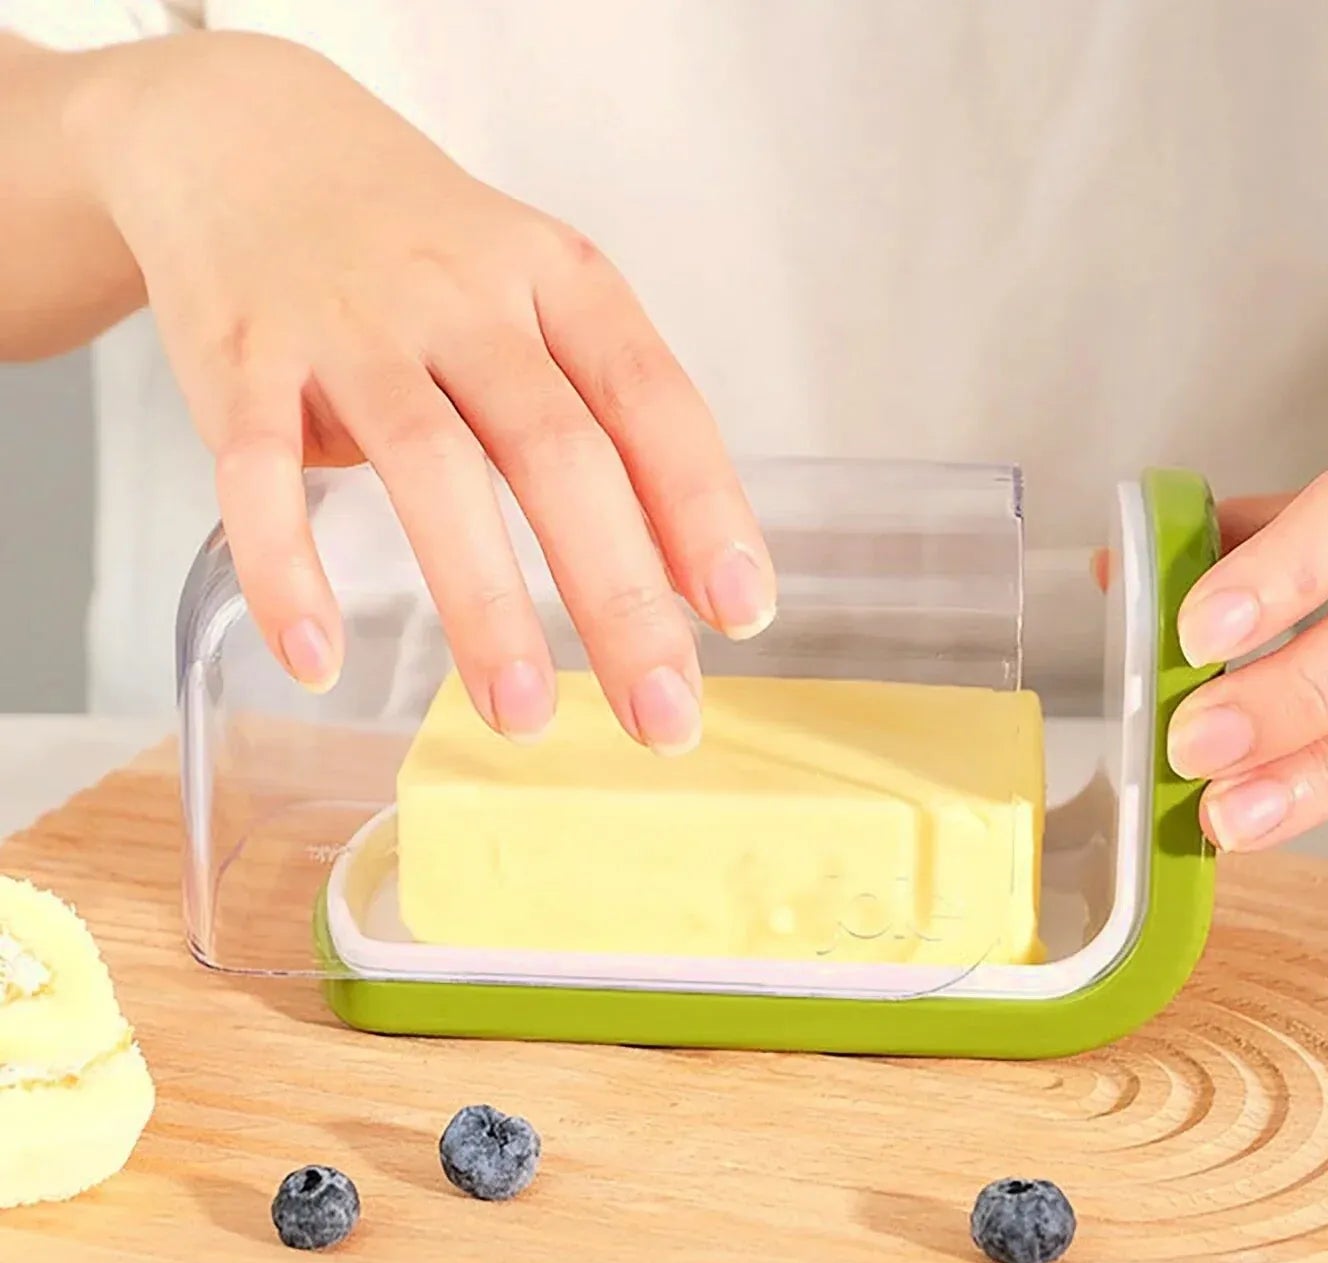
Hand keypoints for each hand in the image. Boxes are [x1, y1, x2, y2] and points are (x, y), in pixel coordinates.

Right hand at [83, 32, 773, 751]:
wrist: (245, 134)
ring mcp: (348, 323)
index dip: (703, 511)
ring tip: (522, 715)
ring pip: (429, 466)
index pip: (652, 400)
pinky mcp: (241, 356)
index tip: (740, 616)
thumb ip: (603, 413)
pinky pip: (259, 473)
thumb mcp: (536, 290)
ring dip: (483, 602)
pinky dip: (286, 568)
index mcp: (557, 278)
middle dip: (618, 597)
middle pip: (558, 451)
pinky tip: (318, 657)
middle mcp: (462, 294)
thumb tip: (682, 575)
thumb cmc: (422, 247)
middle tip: (661, 717)